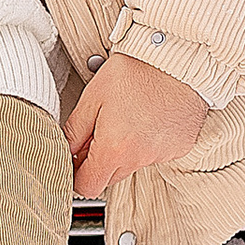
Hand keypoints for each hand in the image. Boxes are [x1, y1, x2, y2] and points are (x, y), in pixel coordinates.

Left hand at [64, 52, 208, 197]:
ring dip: (124, 150)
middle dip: (100, 160)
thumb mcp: (92, 96)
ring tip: (127, 115)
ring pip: (133, 164)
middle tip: (99, 129)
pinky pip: (155, 153)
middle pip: (110, 177)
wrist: (177, 58)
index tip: (76, 158)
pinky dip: (148, 142)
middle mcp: (140, 158)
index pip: (88, 186)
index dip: (77, 174)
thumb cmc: (134, 71)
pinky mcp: (180, 147)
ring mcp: (163, 154)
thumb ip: (74, 130)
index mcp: (114, 149)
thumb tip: (64, 149)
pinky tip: (148, 116)